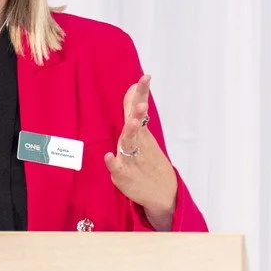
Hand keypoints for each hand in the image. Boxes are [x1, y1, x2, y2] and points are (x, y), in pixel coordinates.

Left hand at [103, 75, 177, 229]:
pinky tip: (109, 156)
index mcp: (140, 132)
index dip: (142, 93)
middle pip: (136, 124)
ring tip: (132, 123)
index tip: (145, 77)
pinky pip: (117, 168)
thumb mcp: (143, 134)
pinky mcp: (123, 175)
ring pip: (128, 144)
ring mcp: (130, 159)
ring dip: (130, 133)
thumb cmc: (148, 159)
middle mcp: (136, 143)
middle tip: (142, 103)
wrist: (162, 192)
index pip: (139, 109)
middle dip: (138, 113)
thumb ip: (135, 112)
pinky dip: (112, 162)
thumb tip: (133, 88)